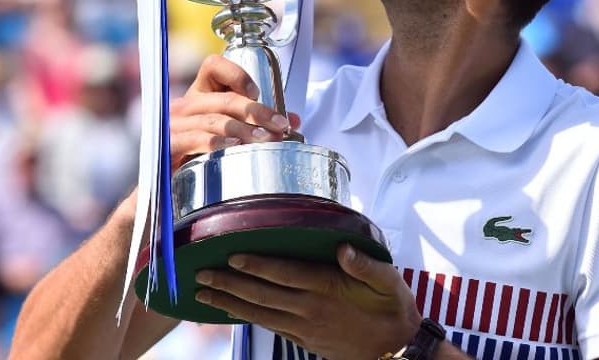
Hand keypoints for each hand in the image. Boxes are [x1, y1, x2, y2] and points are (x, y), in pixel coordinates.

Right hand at [169, 54, 300, 171]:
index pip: (214, 66)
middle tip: (280, 126)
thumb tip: (293, 120)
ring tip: (265, 140)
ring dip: (244, 129)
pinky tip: (233, 146)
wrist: (168, 184)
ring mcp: (174, 124)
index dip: (237, 74)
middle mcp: (185, 105)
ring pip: (214, 120)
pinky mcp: (168, 145)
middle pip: (225, 99)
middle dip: (257, 111)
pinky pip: (194, 138)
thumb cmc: (199, 154)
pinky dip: (216, 142)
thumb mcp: (229, 133)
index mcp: (200, 95)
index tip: (257, 92)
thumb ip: (258, 123)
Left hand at [195, 244, 421, 359]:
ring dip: (230, 303)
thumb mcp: (390, 281)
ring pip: (260, 314)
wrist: (397, 352)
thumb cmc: (394, 309)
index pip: (285, 274)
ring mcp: (305, 328)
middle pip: (262, 296)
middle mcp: (311, 309)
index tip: (233, 256)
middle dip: (229, 284)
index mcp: (328, 289)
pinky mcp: (306, 341)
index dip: (257, 266)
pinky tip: (234, 311)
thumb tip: (343, 248)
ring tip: (205, 294)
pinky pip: (270, 327)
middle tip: (202, 275)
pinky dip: (248, 318)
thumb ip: (365, 265)